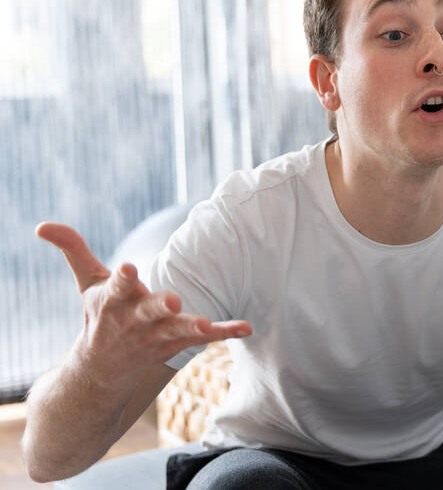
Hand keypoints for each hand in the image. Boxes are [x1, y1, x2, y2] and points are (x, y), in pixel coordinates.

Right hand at [36, 222, 251, 389]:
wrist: (101, 371)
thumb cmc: (99, 317)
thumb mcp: (86, 283)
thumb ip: (73, 249)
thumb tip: (42, 225)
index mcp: (115, 301)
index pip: (118, 286)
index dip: (123, 278)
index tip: (129, 267)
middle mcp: (136, 320)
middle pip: (148, 312)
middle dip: (157, 307)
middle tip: (171, 300)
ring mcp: (157, 335)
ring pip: (177, 331)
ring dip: (193, 327)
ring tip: (208, 325)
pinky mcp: (177, 344)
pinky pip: (204, 340)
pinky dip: (225, 332)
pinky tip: (247, 327)